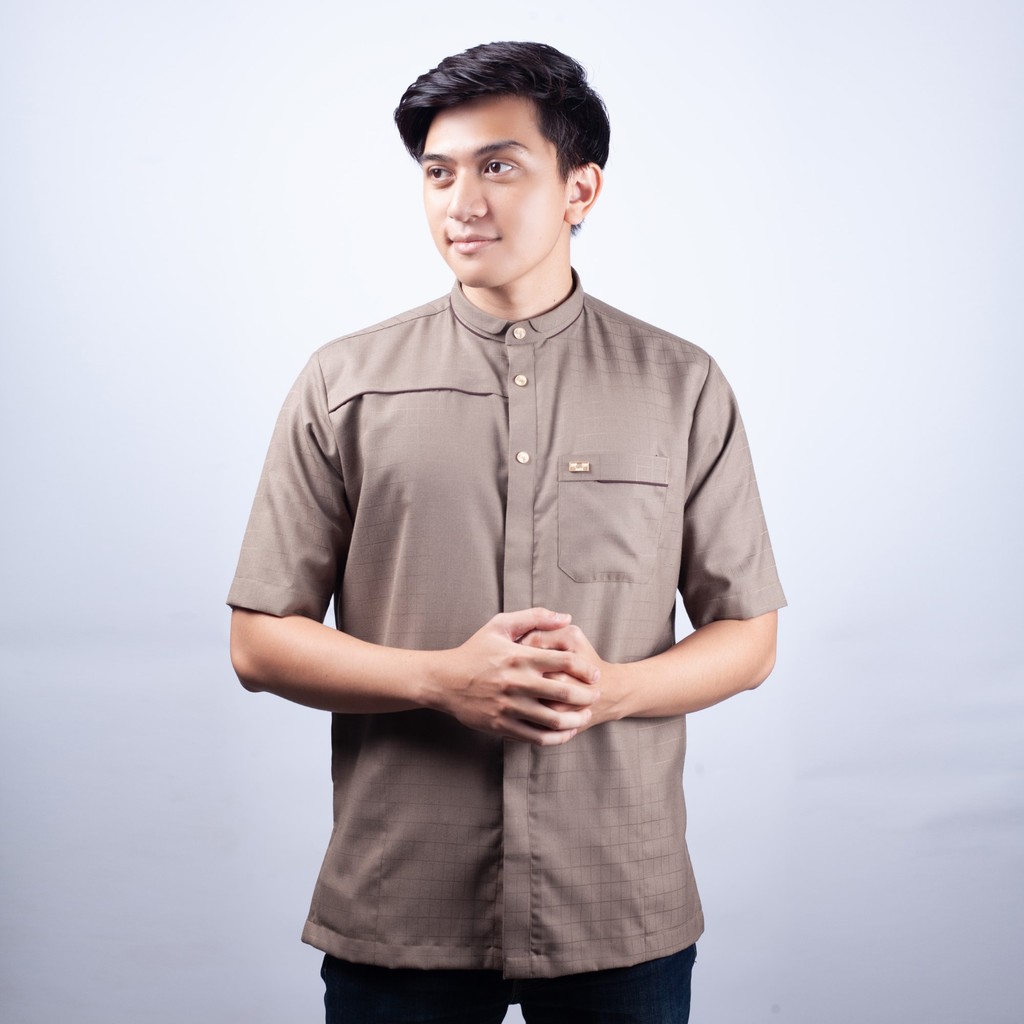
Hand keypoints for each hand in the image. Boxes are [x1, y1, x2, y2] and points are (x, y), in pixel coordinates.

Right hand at [428, 608, 600, 745]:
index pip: (564, 661)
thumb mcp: (500, 625)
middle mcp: (516, 682)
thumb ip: (535, 617)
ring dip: (576, 720)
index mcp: (519, 656)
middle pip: (565, 692)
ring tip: (585, 716)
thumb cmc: (475, 650)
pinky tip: (566, 732)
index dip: (585, 669)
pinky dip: (557, 737)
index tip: (595, 674)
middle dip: (587, 696)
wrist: (444, 681)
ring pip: (554, 719)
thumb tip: (567, 618)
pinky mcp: (502, 726)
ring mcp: (510, 707)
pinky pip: (537, 737)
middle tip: (596, 695)